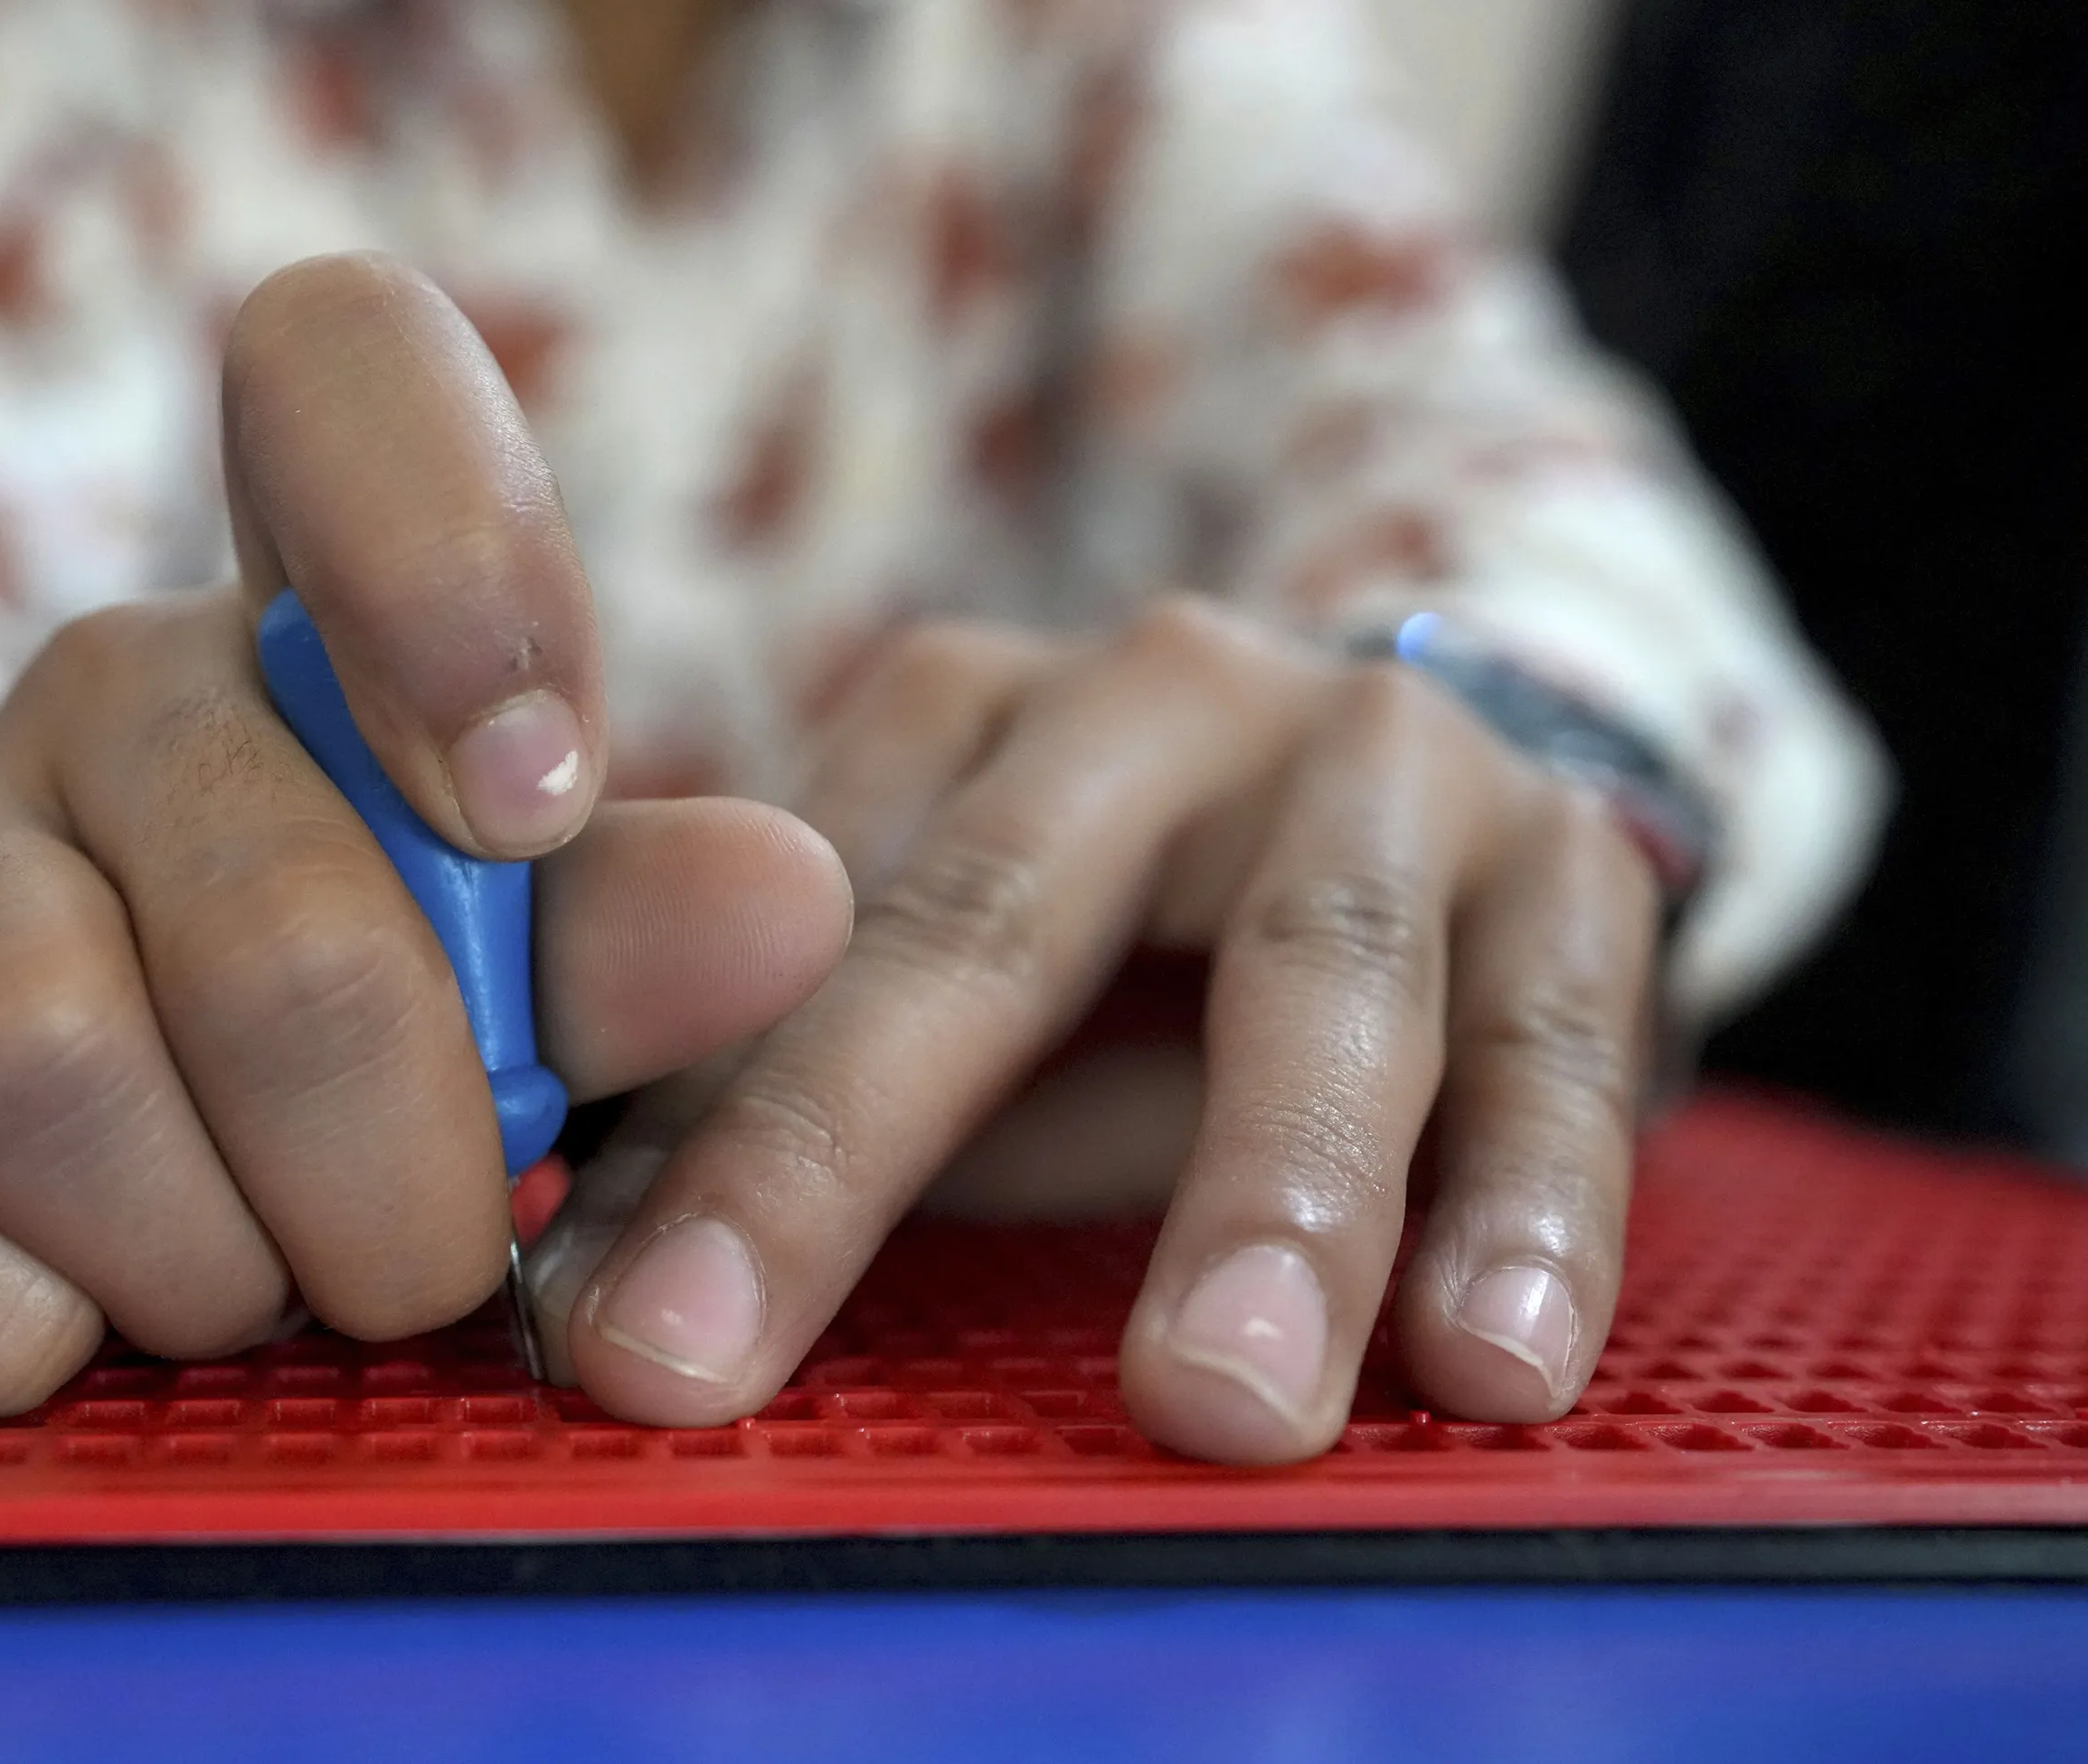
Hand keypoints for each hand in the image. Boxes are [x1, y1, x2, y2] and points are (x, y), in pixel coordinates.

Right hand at [0, 255, 851, 1414]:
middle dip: (402, 1177)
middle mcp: (102, 697)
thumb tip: (788, 904)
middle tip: (428, 1251)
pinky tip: (79, 1329)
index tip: (531, 807)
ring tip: (261, 1290)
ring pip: (50, 1073)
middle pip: (283, 935)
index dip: (454, 568)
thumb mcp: (510, 951)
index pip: (342, 375)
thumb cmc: (347, 994)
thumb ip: (635, 929)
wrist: (49, 1103)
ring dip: (213, 1261)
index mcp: (306, 604)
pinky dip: (14, 1326)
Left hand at [531, 606, 1659, 1464]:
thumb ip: (792, 1088)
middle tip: (720, 1354)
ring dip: (1278, 1194)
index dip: (687, 1136)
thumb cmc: (1152, 937)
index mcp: (966, 713)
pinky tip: (1497, 1360)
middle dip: (848, 1149)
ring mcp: (1386, 763)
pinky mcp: (1578, 865)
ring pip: (1323, 969)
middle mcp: (1164, 699)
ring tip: (1221, 1399)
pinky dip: (1538, 1207)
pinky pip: (1562, 1042)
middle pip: (997, 922)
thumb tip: (573, 1278)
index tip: (604, 1332)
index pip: (792, 930)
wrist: (1443, 796)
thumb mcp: (962, 968)